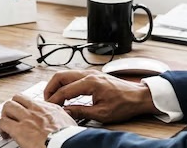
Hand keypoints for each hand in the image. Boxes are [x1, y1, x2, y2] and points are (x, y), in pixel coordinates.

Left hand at [0, 94, 77, 147]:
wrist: (65, 144)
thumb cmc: (68, 137)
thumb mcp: (69, 122)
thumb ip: (63, 117)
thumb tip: (65, 119)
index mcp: (49, 108)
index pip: (32, 100)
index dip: (26, 106)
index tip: (25, 113)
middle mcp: (36, 109)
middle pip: (17, 98)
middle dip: (12, 106)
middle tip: (12, 116)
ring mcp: (27, 118)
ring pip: (8, 106)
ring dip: (5, 115)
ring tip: (6, 124)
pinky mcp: (19, 130)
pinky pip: (3, 122)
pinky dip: (1, 128)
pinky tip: (5, 134)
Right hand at [44, 70, 158, 122]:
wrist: (138, 97)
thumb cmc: (124, 104)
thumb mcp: (102, 113)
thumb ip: (81, 112)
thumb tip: (65, 112)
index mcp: (90, 83)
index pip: (64, 90)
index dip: (54, 100)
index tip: (49, 108)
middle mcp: (89, 74)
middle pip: (60, 76)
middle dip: (50, 88)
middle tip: (47, 101)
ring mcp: (90, 73)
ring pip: (66, 74)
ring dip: (57, 85)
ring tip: (54, 98)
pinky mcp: (93, 75)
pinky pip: (73, 76)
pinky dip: (65, 84)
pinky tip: (65, 94)